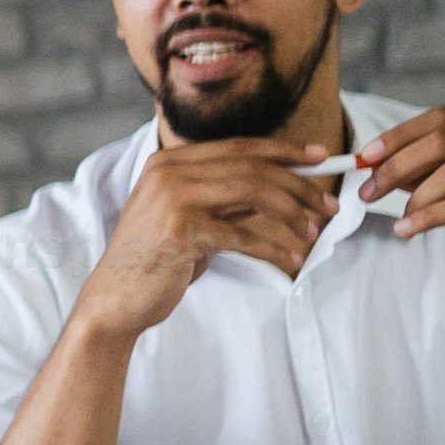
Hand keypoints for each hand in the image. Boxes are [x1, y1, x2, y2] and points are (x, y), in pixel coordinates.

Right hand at [73, 134, 341, 340]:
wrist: (116, 298)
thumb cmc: (157, 260)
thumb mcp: (191, 219)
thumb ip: (226, 199)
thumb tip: (280, 188)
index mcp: (169, 161)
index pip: (238, 147)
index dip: (284, 150)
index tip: (319, 156)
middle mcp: (168, 171)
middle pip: (251, 167)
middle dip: (299, 185)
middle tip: (329, 206)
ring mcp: (172, 196)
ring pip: (252, 192)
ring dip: (292, 213)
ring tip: (313, 233)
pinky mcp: (181, 228)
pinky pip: (242, 234)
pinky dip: (273, 247)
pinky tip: (290, 259)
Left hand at [348, 106, 444, 312]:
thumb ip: (429, 172)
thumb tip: (376, 163)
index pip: (441, 118)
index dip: (399, 135)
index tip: (364, 157)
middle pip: (442, 141)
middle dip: (396, 165)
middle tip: (367, 191)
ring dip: (413, 197)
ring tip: (396, 219)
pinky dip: (429, 216)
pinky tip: (408, 230)